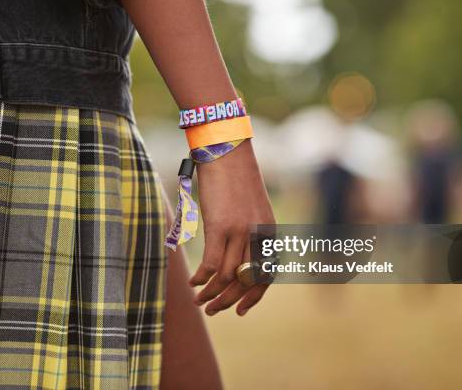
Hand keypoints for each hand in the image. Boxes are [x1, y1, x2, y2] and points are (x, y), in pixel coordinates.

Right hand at [190, 140, 274, 315]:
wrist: (226, 150)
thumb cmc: (234, 177)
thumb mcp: (250, 208)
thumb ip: (248, 232)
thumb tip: (234, 256)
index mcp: (269, 232)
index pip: (266, 276)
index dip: (253, 297)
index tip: (241, 311)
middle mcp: (258, 235)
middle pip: (245, 282)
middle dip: (229, 301)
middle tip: (213, 311)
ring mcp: (239, 231)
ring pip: (226, 277)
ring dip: (211, 294)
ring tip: (198, 300)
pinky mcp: (219, 226)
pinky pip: (210, 264)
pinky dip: (200, 278)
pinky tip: (192, 281)